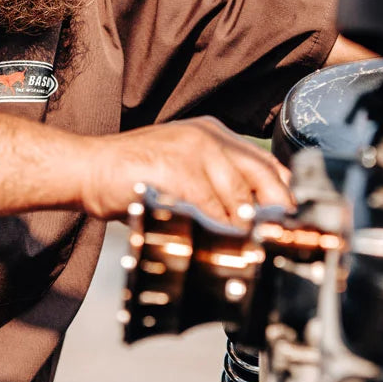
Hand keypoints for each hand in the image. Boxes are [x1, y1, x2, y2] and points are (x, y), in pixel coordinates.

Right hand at [78, 116, 294, 224]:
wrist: (88, 168)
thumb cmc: (133, 176)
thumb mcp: (183, 170)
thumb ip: (216, 187)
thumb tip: (249, 221)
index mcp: (213, 133)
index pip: (265, 162)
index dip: (285, 192)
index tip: (294, 219)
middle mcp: (208, 136)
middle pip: (262, 174)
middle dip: (277, 210)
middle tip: (279, 239)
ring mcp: (193, 149)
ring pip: (239, 194)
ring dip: (247, 226)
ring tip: (251, 248)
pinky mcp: (177, 169)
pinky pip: (211, 207)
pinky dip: (219, 228)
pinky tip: (219, 243)